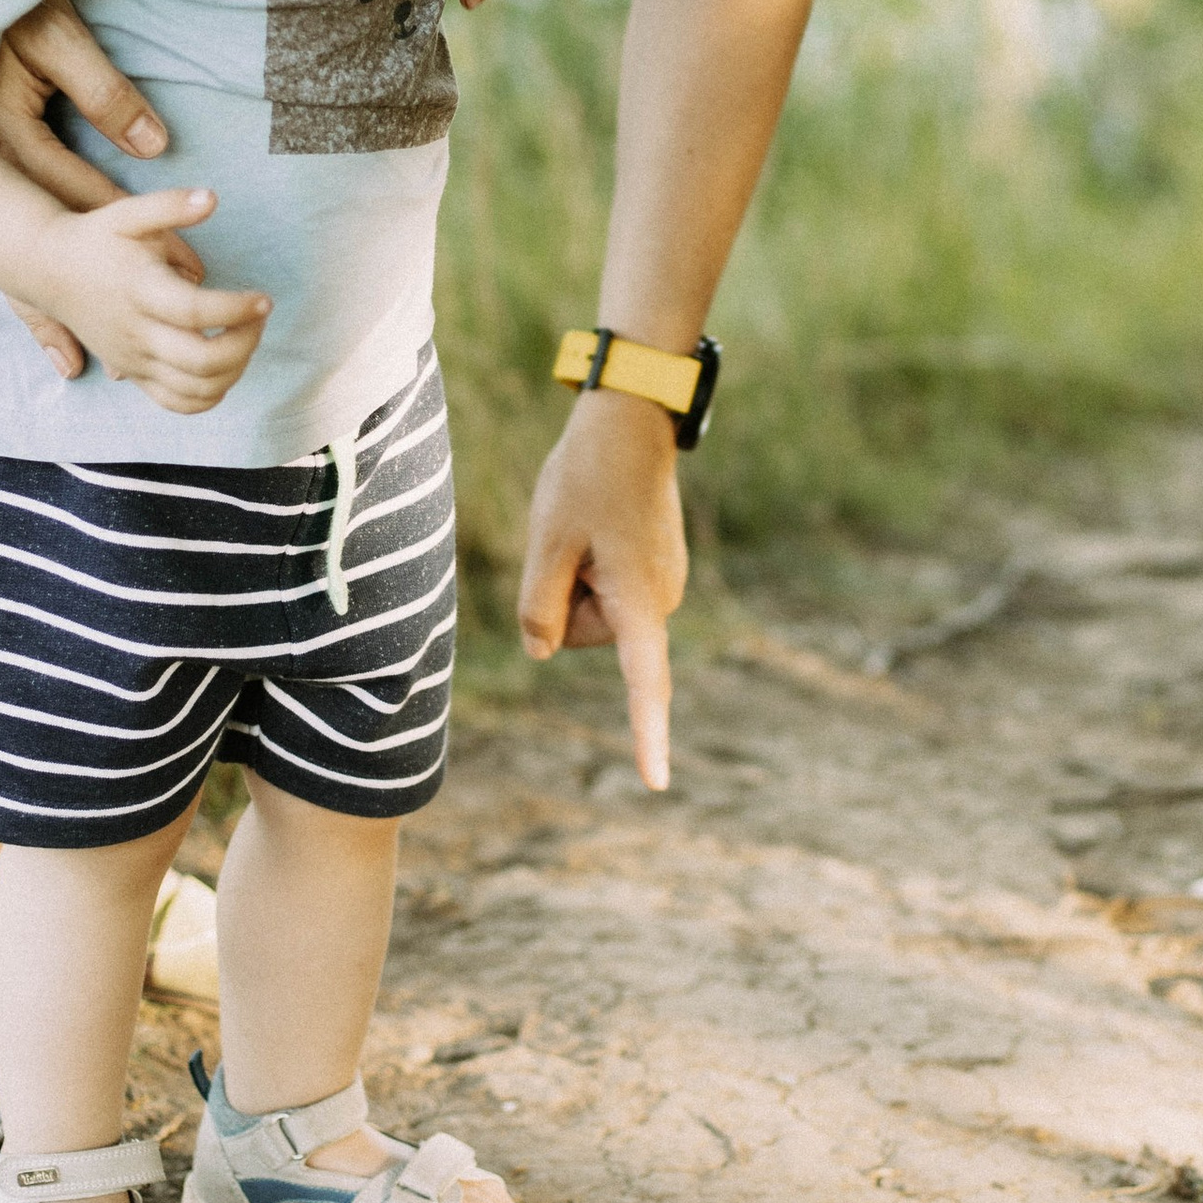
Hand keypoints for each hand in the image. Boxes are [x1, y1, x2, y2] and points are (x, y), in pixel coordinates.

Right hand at [0, 0, 178, 368]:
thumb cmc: (7, 4)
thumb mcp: (58, 39)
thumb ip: (104, 92)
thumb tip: (153, 145)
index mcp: (11, 137)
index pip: (86, 201)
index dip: (140, 236)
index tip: (186, 270)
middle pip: (41, 246)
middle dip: (86, 299)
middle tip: (127, 347)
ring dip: (36, 309)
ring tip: (68, 364)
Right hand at [24, 188, 270, 413]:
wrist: (49, 270)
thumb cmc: (96, 237)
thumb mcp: (128, 213)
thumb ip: (170, 205)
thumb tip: (212, 198)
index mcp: (140, 290)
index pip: (195, 313)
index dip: (237, 310)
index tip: (264, 299)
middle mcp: (136, 332)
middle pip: (201, 361)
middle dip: (245, 344)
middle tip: (259, 318)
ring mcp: (134, 359)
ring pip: (195, 389)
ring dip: (234, 370)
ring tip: (245, 337)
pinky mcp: (134, 373)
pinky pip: (177, 402)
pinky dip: (210, 396)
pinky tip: (226, 367)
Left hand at [517, 389, 686, 789]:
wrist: (631, 421)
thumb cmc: (586, 477)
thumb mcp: (547, 540)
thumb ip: (537, 607)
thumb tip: (541, 653)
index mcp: (640, 601)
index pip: (643, 684)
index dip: (647, 735)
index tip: (656, 782)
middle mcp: (662, 600)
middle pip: (588, 636)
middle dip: (565, 600)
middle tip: (565, 540)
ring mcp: (664, 583)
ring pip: (597, 612)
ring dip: (577, 578)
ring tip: (585, 526)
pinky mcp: (658, 568)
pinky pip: (610, 590)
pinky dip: (592, 566)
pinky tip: (598, 522)